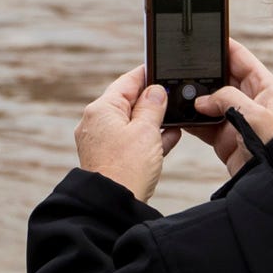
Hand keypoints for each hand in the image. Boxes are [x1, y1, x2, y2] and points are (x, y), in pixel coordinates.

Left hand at [76, 64, 178, 203]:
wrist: (113, 205)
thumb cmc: (126, 168)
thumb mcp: (146, 131)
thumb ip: (153, 106)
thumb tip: (155, 91)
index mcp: (102, 110)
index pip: (126, 82)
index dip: (146, 74)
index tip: (160, 67)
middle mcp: (97, 123)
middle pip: (128, 102)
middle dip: (152, 100)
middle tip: (174, 95)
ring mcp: (102, 142)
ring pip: (131, 123)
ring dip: (153, 120)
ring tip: (175, 116)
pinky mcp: (109, 159)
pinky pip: (131, 141)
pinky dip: (149, 138)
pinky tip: (170, 137)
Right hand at [186, 36, 272, 169]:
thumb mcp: (254, 114)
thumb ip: (226, 98)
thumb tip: (201, 100)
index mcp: (264, 87)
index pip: (241, 58)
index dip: (224, 46)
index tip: (206, 36)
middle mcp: (251, 100)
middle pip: (221, 78)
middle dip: (203, 74)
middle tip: (183, 67)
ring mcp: (237, 118)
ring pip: (210, 101)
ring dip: (195, 98)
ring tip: (178, 92)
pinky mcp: (225, 137)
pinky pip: (203, 123)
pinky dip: (191, 119)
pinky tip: (179, 114)